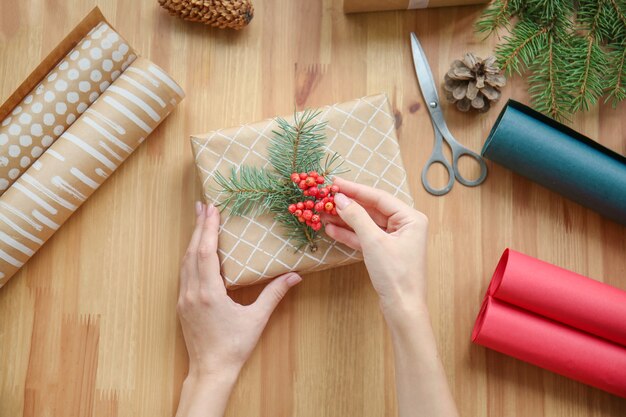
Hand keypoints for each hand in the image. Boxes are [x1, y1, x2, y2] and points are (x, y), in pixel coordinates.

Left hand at [177, 202, 301, 378]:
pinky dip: (190, 256)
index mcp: (209, 292)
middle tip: (203, 205)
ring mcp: (184, 298)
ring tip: (200, 221)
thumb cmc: (234, 346)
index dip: (209, 229)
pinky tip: (195, 250)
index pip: (206, 252)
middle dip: (199, 227)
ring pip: (185, 262)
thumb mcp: (256, 319)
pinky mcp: (182, 305)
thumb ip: (274, 294)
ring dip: (192, 240)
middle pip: (192, 252)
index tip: (212, 209)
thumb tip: (295, 276)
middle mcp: (192, 292)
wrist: (210, 371)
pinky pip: (184, 273)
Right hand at [323, 177, 427, 320]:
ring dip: (345, 219)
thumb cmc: (395, 275)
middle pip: (372, 209)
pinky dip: (349, 234)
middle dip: (348, 205)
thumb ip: (356, 217)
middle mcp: (405, 225)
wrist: (402, 308)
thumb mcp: (374, 242)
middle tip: (325, 197)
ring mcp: (395, 239)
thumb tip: (339, 199)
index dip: (355, 189)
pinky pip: (365, 237)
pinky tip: (331, 228)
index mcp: (411, 218)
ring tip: (323, 212)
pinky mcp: (385, 252)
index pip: (379, 197)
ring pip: (366, 223)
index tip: (335, 183)